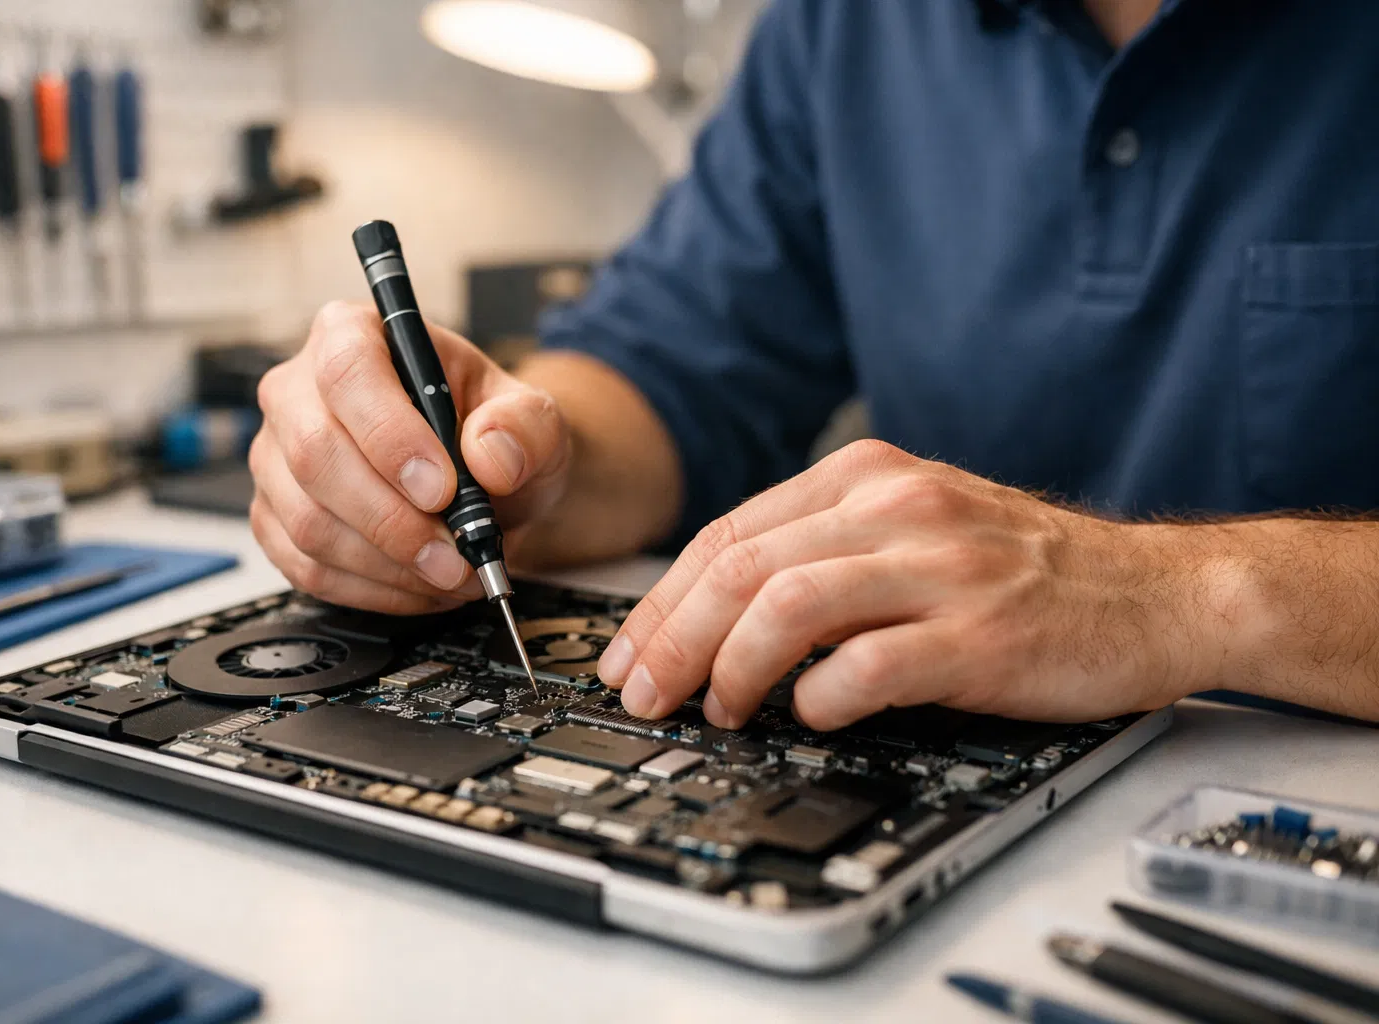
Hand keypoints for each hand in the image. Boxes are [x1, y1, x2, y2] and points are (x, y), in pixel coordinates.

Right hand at [250, 301, 570, 612]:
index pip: (348, 372)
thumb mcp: (533, 418)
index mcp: (353, 335)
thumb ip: (525, 427)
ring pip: (309, 522)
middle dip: (393, 520)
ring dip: (388, 565)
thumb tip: (491, 456)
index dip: (390, 435)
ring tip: (452, 573)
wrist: (487, 482)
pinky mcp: (274, 519)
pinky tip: (420, 586)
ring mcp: (277, 459)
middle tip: (455, 555)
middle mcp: (298, 391)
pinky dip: (371, 590)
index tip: (442, 489)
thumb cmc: (494, 434)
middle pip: (315, 454)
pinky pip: (306, 567)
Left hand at [596, 440, 1211, 730]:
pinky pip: (871, 663)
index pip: (729, 532)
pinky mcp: (982, 633)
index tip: (628, 655)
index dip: (662, 601)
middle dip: (674, 639)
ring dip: (732, 666)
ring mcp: (942, 567)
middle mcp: (897, 507)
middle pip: (742, 566)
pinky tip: (807, 715)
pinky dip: (821, 695)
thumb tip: (713, 616)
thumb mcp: (915, 527)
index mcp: (867, 476)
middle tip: (644, 695)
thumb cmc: (1024, 571)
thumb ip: (823, 550)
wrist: (1156, 592)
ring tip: (716, 710)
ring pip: (790, 603)